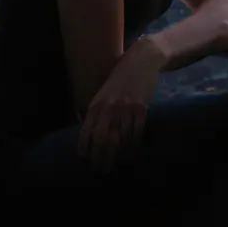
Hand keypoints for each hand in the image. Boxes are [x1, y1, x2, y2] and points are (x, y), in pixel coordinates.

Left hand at [78, 39, 163, 172]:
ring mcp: (126, 109)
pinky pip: (136, 132)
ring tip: (117, 161)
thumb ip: (97, 110)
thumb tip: (90, 130)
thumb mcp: (103, 92)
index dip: (85, 147)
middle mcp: (109, 108)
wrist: (142, 61)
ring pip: (121, 139)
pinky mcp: (142, 109)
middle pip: (103, 140)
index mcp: (96, 104)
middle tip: (102, 168)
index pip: (87, 132)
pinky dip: (133, 143)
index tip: (85, 157)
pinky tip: (131, 148)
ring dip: (118, 153)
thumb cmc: (120, 76)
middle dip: (101, 157)